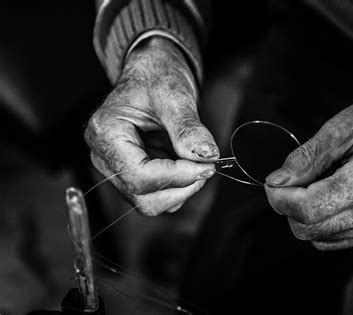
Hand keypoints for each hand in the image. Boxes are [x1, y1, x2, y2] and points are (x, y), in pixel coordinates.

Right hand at [85, 37, 218, 214]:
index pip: (138, 176)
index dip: (177, 176)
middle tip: (205, 166)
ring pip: (150, 202)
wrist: (153, 74)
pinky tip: (185, 162)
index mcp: (105, 133)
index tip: (206, 165)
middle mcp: (104, 156)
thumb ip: (188, 128)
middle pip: (142, 197)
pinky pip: (158, 195)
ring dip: (181, 189)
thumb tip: (207, 155)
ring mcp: (117, 168)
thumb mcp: (174, 96)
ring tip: (196, 161)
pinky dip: (179, 186)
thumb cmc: (156, 78)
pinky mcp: (133, 174)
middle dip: (180, 187)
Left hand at [265, 82, 352, 249]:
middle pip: (308, 228)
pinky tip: (330, 193)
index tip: (273, 181)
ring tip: (320, 180)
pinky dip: (320, 219)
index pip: (308, 209)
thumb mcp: (340, 127)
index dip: (280, 197)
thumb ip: (305, 158)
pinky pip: (331, 238)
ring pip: (316, 236)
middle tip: (293, 176)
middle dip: (288, 205)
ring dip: (305, 212)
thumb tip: (275, 181)